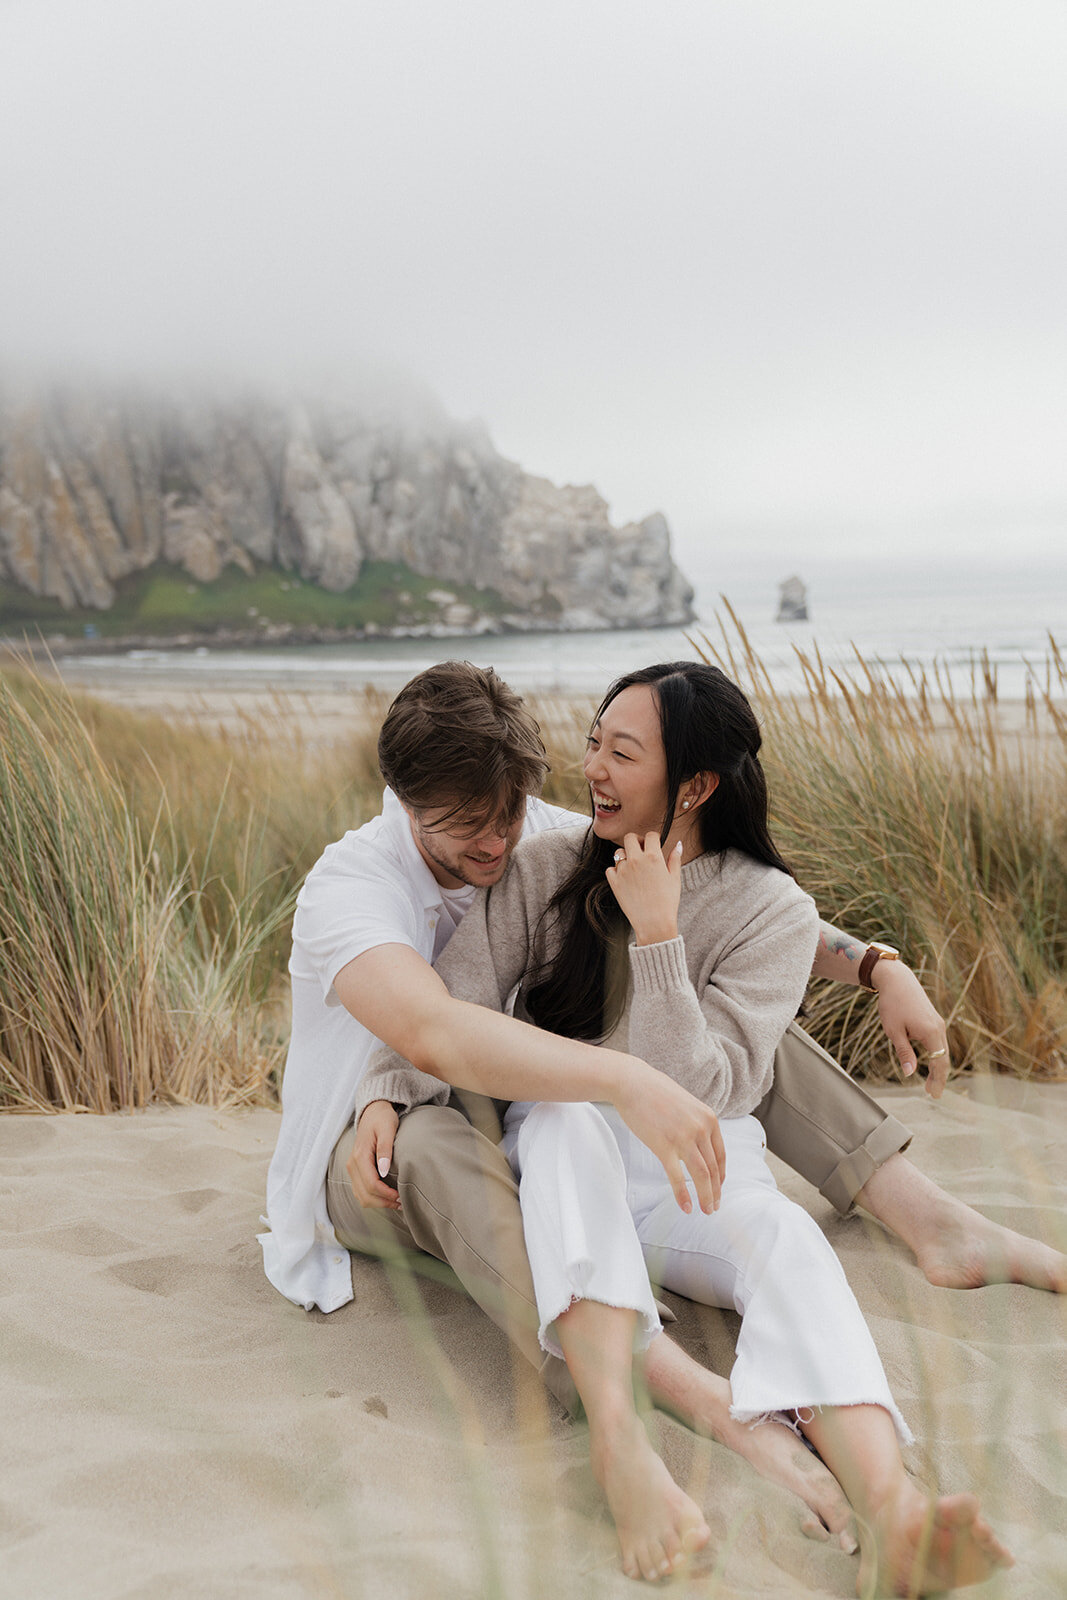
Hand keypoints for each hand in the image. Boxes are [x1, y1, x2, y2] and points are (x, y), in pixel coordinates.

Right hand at [347, 1100, 401, 1209]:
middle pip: (365, 1195)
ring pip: (361, 1196)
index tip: (401, 1197)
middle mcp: (352, 1164)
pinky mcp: (356, 1170)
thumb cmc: (382, 1118)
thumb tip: (383, 1171)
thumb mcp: (387, 1128)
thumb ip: (385, 1148)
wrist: (372, 1111)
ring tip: (396, 1202)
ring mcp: (352, 1168)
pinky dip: (373, 1198)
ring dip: (378, 1203)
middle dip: (383, 1203)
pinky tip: (387, 1196)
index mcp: (360, 1156)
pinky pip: (361, 1191)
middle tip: (401, 1203)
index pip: (371, 1184)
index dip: (386, 1195)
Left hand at [605, 831, 682, 944]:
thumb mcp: (675, 878)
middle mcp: (636, 860)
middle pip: (629, 837)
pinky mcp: (614, 882)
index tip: (653, 844)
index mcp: (653, 857)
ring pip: (618, 853)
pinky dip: (616, 871)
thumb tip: (678, 844)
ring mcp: (623, 871)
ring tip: (634, 866)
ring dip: (625, 856)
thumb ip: (675, 858)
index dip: (653, 838)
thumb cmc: (667, 901)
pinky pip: (610, 869)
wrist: (654, 922)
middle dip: (636, 841)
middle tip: (640, 849)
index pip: (650, 835)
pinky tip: (626, 878)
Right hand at [615, 1058, 725, 1213]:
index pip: (721, 1155)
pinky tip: (687, 1207)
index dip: (721, 1175)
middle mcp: (701, 1128)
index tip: (718, 1187)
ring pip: (701, 1175)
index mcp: (709, 1118)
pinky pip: (677, 1177)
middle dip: (715, 1191)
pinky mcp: (664, 1146)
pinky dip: (683, 1195)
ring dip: (706, 1196)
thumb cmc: (655, 1091)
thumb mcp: (686, 1104)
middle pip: (714, 1168)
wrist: (632, 1082)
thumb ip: (696, 1123)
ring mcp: (683, 1138)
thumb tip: (698, 1143)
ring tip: (706, 1210)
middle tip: (714, 1206)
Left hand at [871, 962, 950, 1096]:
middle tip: (933, 1094)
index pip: (939, 1062)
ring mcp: (938, 1023)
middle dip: (939, 1077)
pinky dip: (937, 1056)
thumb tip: (910, 1073)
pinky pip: (939, 1043)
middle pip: (944, 1058)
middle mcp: (939, 1028)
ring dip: (939, 1067)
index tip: (934, 1095)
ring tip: (931, 1084)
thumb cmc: (892, 1004)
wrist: (897, 979)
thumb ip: (904, 1053)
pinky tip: (931, 1064)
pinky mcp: (934, 1020)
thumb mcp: (894, 1031)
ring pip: (943, 1051)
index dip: (938, 1080)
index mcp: (931, 1032)